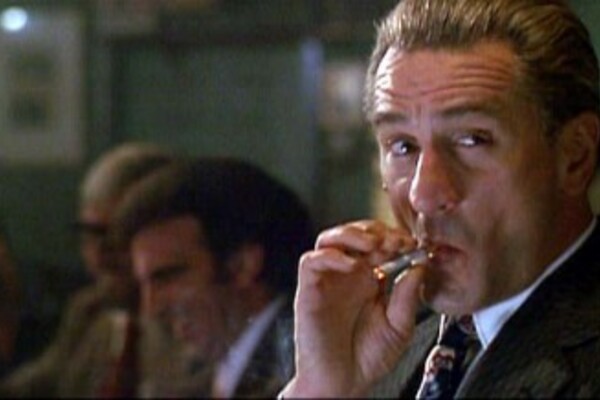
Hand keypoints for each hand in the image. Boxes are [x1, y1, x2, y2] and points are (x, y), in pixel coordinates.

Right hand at [282, 220, 425, 397]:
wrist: (343, 383)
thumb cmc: (367, 358)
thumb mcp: (399, 326)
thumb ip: (408, 296)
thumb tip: (420, 265)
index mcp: (370, 279)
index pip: (378, 243)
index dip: (394, 237)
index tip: (411, 243)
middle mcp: (347, 275)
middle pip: (354, 233)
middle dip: (376, 231)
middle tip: (394, 241)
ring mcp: (327, 280)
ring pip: (329, 239)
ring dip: (351, 235)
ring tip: (373, 244)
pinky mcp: (308, 290)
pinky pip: (311, 261)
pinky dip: (330, 256)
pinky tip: (351, 265)